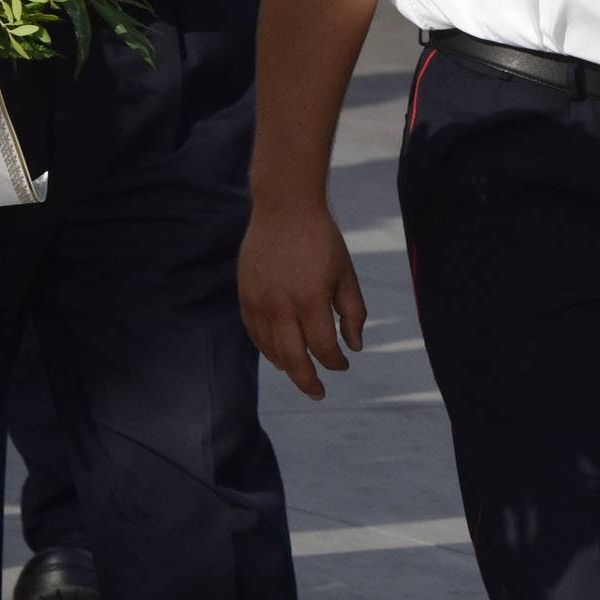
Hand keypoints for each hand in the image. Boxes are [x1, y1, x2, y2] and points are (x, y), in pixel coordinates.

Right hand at [240, 200, 366, 398]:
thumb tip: (354, 347)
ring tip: (300, 374)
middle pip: (294, 359)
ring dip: (287, 367)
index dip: (335, 362)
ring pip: (271, 350)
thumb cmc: (321, 239)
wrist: (284, 206)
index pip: (324, 347)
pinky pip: (254, 332)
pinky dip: (266, 348)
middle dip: (309, 381)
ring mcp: (259, 300)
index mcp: (310, 299)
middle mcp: (281, 305)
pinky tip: (278, 354)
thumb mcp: (346, 273)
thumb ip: (353, 312)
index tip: (343, 364)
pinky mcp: (245, 294)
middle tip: (319, 393)